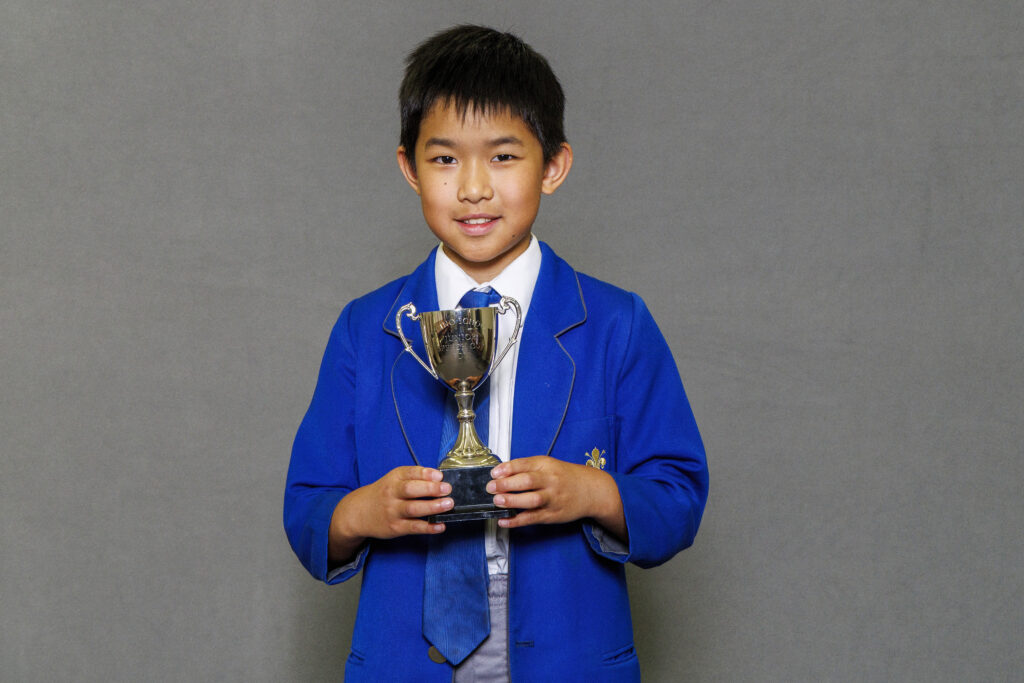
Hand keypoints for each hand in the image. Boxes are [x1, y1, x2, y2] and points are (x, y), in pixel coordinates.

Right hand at [328, 466, 452, 565]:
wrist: (359, 512)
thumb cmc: (384, 494)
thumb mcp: (394, 480)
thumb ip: (415, 478)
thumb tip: (440, 480)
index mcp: (394, 478)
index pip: (410, 473)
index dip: (426, 474)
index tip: (440, 476)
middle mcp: (392, 493)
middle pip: (411, 490)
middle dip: (430, 489)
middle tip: (447, 489)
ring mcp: (393, 511)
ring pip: (413, 509)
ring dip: (432, 507)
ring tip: (448, 505)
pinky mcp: (395, 528)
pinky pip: (414, 528)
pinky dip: (428, 527)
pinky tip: (441, 525)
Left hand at [486, 456, 626, 539]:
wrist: (591, 490)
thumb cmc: (564, 477)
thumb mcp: (548, 465)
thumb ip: (526, 468)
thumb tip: (500, 473)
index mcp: (546, 465)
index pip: (524, 464)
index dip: (507, 469)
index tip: (494, 473)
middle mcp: (550, 481)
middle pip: (527, 481)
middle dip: (507, 484)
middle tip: (491, 487)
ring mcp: (552, 499)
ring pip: (531, 500)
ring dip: (512, 501)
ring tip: (497, 501)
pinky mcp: (552, 515)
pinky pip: (533, 518)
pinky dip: (517, 521)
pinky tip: (504, 521)